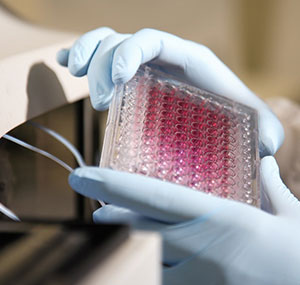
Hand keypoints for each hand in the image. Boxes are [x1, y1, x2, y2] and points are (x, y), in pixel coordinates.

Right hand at [57, 27, 282, 156]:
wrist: (223, 125)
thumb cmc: (238, 126)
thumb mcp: (256, 128)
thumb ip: (266, 134)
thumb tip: (267, 147)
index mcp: (189, 61)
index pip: (152, 40)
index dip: (129, 51)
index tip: (118, 80)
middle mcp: (165, 59)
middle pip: (123, 43)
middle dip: (104, 66)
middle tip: (104, 104)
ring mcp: (146, 67)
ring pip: (107, 44)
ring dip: (88, 56)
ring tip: (78, 76)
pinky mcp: (132, 80)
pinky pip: (101, 59)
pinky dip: (81, 55)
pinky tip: (67, 63)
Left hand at [69, 156, 299, 284]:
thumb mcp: (290, 216)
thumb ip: (271, 187)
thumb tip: (266, 161)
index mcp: (222, 220)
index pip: (153, 198)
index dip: (113, 185)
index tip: (82, 176)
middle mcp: (203, 251)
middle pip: (137, 230)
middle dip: (112, 217)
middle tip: (99, 208)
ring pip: (142, 259)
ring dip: (124, 244)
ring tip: (115, 232)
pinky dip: (146, 272)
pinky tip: (146, 263)